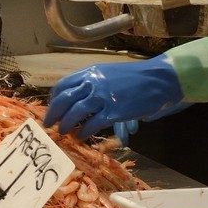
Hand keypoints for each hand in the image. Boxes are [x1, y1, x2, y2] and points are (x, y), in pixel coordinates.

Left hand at [42, 57, 184, 141]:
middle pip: (65, 99)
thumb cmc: (136, 77)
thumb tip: (78, 96)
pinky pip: (93, 124)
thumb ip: (93, 82)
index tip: (52, 108)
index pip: (63, 85)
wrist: (159, 79)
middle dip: (54, 113)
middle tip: (49, 124)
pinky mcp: (114, 111)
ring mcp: (103, 97)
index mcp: (90, 72)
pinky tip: (81, 136)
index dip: (54, 99)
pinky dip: (84, 131)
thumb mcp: (108, 73)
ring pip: (75, 113)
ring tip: (63, 132)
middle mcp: (93, 83)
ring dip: (66, 124)